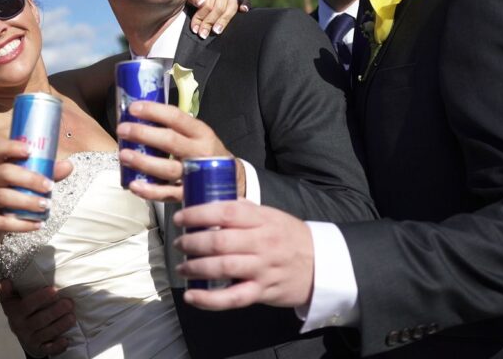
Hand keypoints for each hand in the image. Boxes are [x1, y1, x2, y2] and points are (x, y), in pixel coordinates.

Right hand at [0, 139, 73, 237]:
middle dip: (29, 179)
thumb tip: (69, 165)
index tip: (31, 150)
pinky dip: (22, 224)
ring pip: (2, 197)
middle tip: (49, 186)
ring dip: (27, 201)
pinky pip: (1, 222)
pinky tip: (38, 224)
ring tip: (46, 206)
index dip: (11, 147)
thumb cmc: (8, 199)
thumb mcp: (22, 184)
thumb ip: (44, 173)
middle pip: (4, 173)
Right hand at [0, 279, 75, 356]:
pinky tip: (66, 340)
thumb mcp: (10, 298)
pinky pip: (48, 349)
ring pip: (46, 333)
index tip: (53, 289)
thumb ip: (5, 289)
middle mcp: (20, 326)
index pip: (26, 305)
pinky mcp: (38, 348)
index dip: (40, 298)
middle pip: (39, 319)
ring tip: (72, 317)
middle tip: (69, 303)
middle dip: (55, 311)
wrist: (20, 330)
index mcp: (14, 311)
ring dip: (60, 326)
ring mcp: (29, 338)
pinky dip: (57, 346)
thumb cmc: (19, 308)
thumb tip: (5, 282)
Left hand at [116, 101, 238, 201]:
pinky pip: (167, 194)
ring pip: (168, 169)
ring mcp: (195, 175)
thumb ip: (175, 127)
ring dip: (143, 162)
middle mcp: (199, 152)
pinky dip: (149, 191)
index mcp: (201, 132)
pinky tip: (134, 185)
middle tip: (123, 129)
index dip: (154, 111)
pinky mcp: (189, 194)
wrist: (231, 179)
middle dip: (143, 134)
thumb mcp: (198, 134)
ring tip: (124, 155)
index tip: (133, 108)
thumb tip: (138, 116)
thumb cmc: (205, 151)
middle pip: (170, 142)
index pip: (176, 117)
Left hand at [172, 201, 313, 309]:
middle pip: (220, 242)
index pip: (226, 213)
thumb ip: (244, 211)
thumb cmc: (290, 238)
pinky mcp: (262, 292)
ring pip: (223, 268)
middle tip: (179, 243)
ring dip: (196, 267)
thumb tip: (210, 203)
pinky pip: (233, 298)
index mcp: (263, 220)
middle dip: (192, 242)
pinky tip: (192, 296)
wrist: (322, 266)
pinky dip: (209, 300)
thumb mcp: (272, 216)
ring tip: (183, 267)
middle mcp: (262, 243)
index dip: (198, 214)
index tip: (180, 218)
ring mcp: (263, 269)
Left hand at [189, 0, 249, 38]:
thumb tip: (201, 2)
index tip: (195, 29)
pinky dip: (245, 5)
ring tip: (216, 31)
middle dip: (209, 22)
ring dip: (223, 21)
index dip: (200, 18)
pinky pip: (243, 1)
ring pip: (231, 8)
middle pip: (219, 8)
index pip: (208, 4)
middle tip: (203, 34)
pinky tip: (244, 10)